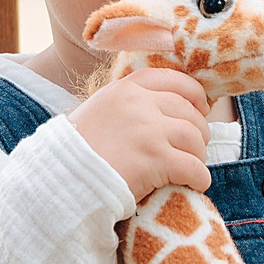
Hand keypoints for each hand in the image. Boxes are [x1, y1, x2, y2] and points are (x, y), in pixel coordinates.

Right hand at [72, 68, 210, 201]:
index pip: (172, 79)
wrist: (62, 179)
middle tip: (196, 147)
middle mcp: (139, 104)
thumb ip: (127, 105)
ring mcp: (149, 131)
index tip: (201, 107)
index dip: (194, 93)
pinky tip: (196, 184)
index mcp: (125, 89)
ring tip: (192, 168)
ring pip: (195, 138)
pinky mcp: (156, 160)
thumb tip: (162, 109)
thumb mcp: (98, 112)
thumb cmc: (77, 152)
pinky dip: (200, 178)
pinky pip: (194, 167)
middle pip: (188, 111)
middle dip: (198, 130)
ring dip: (199, 155)